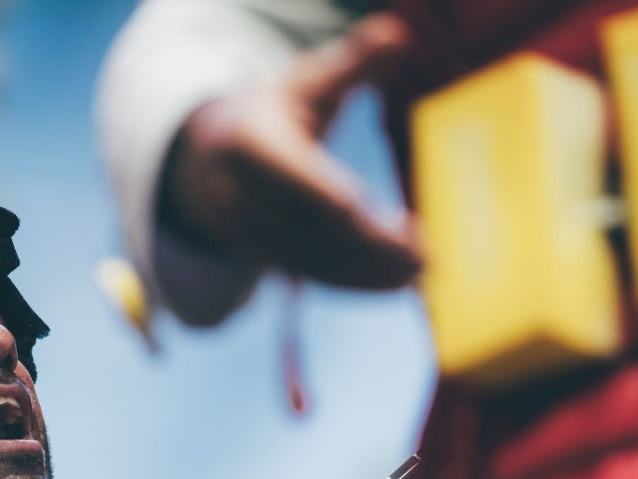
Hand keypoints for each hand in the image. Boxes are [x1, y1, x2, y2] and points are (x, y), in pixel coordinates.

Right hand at [163, 13, 419, 288]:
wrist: (214, 159)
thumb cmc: (277, 111)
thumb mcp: (308, 81)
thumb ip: (353, 62)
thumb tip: (397, 34)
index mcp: (249, 143)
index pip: (288, 172)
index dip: (321, 192)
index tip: (361, 209)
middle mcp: (240, 197)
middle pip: (306, 225)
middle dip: (365, 245)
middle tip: (423, 254)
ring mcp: (250, 235)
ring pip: (311, 262)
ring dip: (367, 274)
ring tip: (422, 274)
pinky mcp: (268, 261)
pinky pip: (313, 278)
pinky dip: (356, 284)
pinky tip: (398, 284)